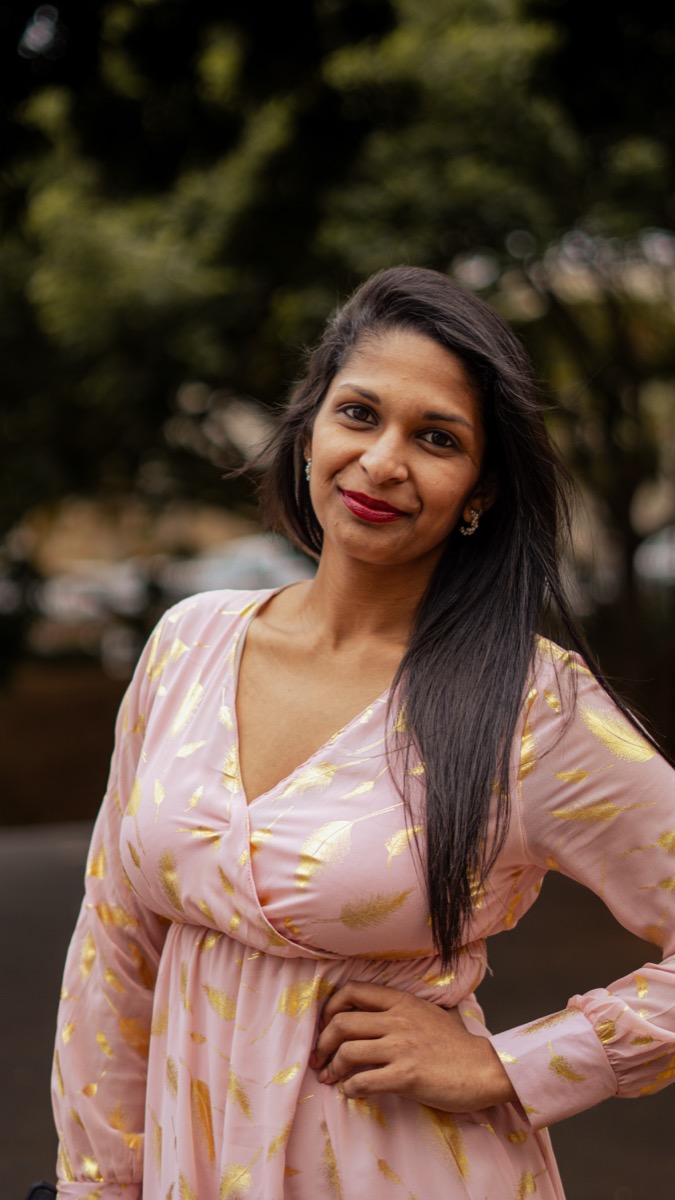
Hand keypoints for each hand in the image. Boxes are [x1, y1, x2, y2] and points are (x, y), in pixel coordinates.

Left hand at [309, 981, 515, 1112]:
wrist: (485, 1069)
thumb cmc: (456, 1045)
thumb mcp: (427, 1013)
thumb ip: (399, 1010)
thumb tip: (368, 1016)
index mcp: (401, 1001)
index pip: (352, 991)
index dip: (330, 1007)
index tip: (326, 1026)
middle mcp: (398, 1019)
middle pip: (342, 1023)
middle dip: (323, 1043)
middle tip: (319, 1059)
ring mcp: (402, 1047)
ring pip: (348, 1051)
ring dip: (333, 1068)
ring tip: (331, 1078)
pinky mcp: (407, 1076)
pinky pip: (364, 1081)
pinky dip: (351, 1088)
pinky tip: (352, 1092)